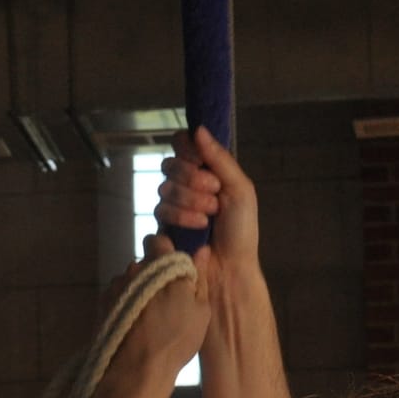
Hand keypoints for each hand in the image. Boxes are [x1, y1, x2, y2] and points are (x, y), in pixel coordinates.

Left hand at [109, 235, 208, 389]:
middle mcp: (134, 269)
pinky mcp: (102, 304)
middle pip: (144, 263)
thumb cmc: (175, 340)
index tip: (174, 265)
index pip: (158, 239)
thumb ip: (199, 276)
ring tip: (149, 319)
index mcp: (160, 264)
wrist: (135, 371)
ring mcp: (115, 286)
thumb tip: (202, 250)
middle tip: (167, 299)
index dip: (166, 249)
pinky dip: (127, 306)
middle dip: (154, 274)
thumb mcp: (200, 310)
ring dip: (139, 291)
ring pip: (130, 281)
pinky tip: (135, 327)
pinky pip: (118, 297)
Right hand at [155, 127, 262, 320]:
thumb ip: (220, 158)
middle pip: (169, 165)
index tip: (202, 162)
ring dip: (189, 203)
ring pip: (163, 190)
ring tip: (208, 220)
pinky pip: (157, 214)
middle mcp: (184, 186)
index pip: (181, 144)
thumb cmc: (241, 231)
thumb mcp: (240, 189)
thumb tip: (198, 128)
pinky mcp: (161, 231)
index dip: (187, 151)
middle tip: (214, 196)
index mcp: (204, 172)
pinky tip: (196, 231)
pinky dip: (179, 221)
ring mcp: (171, 209)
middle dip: (193, 181)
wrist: (231, 269)